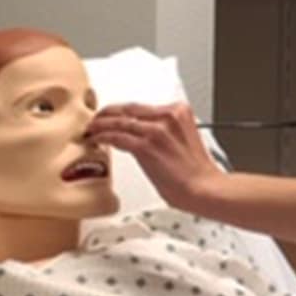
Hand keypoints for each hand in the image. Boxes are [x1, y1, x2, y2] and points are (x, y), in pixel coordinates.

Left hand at [86, 102, 223, 209]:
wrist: (204, 189)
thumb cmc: (195, 173)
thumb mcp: (183, 140)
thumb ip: (165, 131)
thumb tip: (141, 136)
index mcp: (179, 111)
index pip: (141, 106)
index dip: (122, 111)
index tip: (113, 115)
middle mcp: (168, 116)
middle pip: (128, 108)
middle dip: (108, 113)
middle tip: (96, 120)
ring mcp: (156, 130)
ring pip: (119, 121)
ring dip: (100, 124)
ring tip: (91, 129)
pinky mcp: (146, 146)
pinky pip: (117, 136)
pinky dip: (103, 137)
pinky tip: (96, 139)